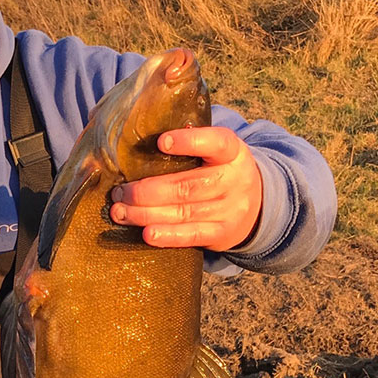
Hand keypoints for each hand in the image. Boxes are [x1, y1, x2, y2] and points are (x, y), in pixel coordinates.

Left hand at [109, 126, 262, 251]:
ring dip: (146, 214)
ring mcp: (230, 209)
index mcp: (232, 152)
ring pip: (183, 212)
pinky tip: (146, 233)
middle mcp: (234, 180)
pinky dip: (168, 235)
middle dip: (147, 191)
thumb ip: (190, 147)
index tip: (161, 141)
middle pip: (186, 186)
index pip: (216, 143)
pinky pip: (192, 235)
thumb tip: (140, 143)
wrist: (258, 206)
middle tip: (119, 192)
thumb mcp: (216, 154)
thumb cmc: (219, 172)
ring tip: (119, 212)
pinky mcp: (223, 233)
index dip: (189, 142)